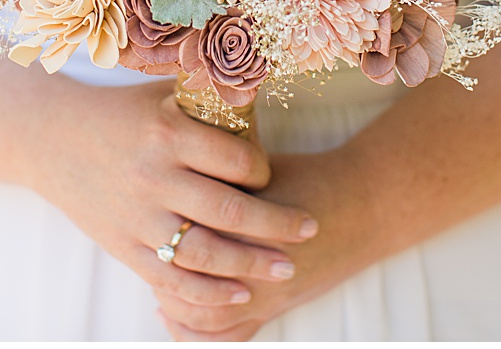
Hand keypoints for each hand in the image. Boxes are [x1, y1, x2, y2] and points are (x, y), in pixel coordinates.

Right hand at [26, 80, 319, 309]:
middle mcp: (155, 176)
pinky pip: (171, 277)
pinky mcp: (122, 245)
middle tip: (310, 229)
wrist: (49, 138)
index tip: (270, 174)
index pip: (239, 161)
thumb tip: (267, 80)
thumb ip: (211, 97)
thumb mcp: (164, 94)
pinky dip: (208, 291)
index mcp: (169, 133)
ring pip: (206, 252)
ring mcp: (137, 216)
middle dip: (278, 225)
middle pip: (231, 211)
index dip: (265, 170)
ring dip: (252, 264)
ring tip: (285, 268)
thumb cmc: (119, 112)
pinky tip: (240, 293)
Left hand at [155, 147, 377, 340]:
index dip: (152, 230)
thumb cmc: (305, 178)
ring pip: (201, 316)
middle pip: (183, 282)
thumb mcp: (256, 168)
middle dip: (158, 269)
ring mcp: (262, 295)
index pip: (179, 237)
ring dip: (173, 304)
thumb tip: (165, 168)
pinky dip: (194, 332)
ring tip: (158, 286)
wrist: (361, 204)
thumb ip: (212, 176)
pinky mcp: (274, 310)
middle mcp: (248, 266)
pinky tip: (173, 315)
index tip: (139, 213)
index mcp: (238, 222)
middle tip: (144, 249)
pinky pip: (227, 336)